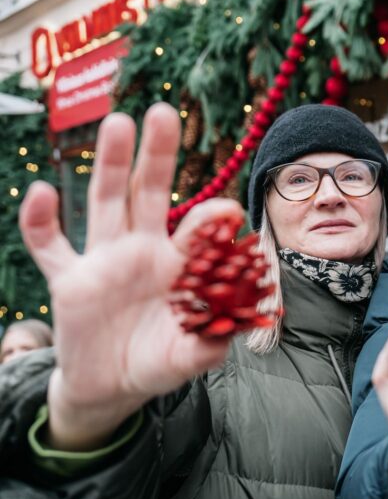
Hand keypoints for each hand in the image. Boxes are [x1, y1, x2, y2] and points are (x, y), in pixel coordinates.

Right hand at [19, 103, 241, 450]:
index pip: (197, 229)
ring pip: (106, 202)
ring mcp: (104, 260)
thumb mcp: (192, 357)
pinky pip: (49, 246)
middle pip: (150, 193)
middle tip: (163, 112)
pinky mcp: (69, 280)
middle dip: (157, 155)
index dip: (210, 216)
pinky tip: (40, 192)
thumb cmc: (160, 361)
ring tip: (118, 122)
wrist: (113, 386)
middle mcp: (143, 251)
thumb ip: (213, 343)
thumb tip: (236, 326)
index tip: (228, 208)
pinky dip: (40, 221)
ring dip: (109, 164)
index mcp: (180, 265)